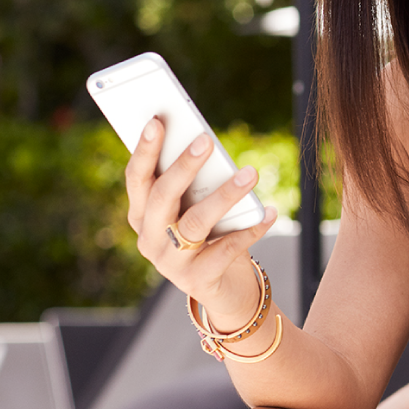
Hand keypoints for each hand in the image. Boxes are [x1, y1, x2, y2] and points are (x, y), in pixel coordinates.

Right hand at [125, 117, 276, 326]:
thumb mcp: (194, 207)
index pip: (137, 178)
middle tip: (206, 139)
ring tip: (251, 173)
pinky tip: (271, 212)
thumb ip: (195, 182)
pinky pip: (227, 249)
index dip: (144, 150)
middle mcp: (149, 238)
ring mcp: (171, 263)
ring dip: (225, 195)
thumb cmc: (209, 235)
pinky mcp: (197, 280)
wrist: (222, 288)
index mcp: (141, 214)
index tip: (156, 120)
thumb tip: (207, 142)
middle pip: (162, 196)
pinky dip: (252, 228)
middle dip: (184, 165)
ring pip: (196, 222)